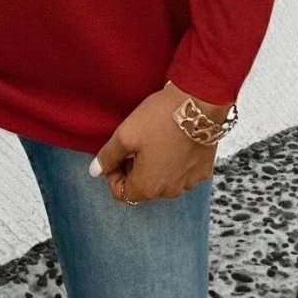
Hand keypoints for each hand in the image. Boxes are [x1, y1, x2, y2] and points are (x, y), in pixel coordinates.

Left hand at [89, 81, 229, 202]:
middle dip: (134, 168)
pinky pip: (183, 172)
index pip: (121, 193)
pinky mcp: (203, 170)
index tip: (116, 152)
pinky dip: (175, 162)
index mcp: (147, 187)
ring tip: (154, 140)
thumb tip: (95, 171)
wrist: (198, 104)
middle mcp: (170, 191)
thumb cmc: (159, 119)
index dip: (113, 173)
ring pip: (164, 180)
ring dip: (155, 166)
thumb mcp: (125, 135)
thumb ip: (108, 156)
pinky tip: (173, 141)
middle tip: (134, 143)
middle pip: (143, 187)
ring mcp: (190, 182)